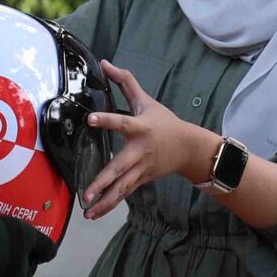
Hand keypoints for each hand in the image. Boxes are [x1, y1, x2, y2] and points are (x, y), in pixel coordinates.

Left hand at [79, 61, 214, 220]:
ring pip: (121, 188)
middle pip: (120, 168)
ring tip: (87, 211)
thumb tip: (105, 63)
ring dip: (104, 201)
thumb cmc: (164, 122)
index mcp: (141, 128)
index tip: (91, 119)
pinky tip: (94, 214)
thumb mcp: (147, 100)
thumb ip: (126, 82)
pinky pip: (123, 193)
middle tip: (87, 192)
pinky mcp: (141, 180)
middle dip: (103, 181)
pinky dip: (110, 205)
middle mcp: (140, 152)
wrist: (190, 148)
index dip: (107, 120)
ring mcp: (141, 169)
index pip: (122, 122)